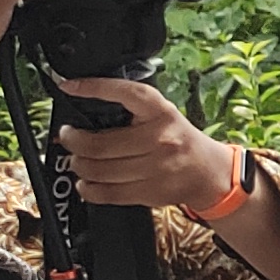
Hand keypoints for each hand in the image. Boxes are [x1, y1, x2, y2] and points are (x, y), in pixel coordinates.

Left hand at [48, 74, 239, 211]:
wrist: (210, 173)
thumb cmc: (181, 141)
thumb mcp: (164, 117)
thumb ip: (133, 112)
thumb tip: (87, 111)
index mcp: (163, 113)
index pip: (126, 93)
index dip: (94, 88)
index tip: (69, 86)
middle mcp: (160, 139)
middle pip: (99, 143)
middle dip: (72, 141)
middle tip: (68, 137)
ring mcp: (156, 168)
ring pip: (98, 170)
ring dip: (78, 165)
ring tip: (77, 160)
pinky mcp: (150, 191)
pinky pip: (107, 193)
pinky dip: (88, 189)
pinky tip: (86, 183)